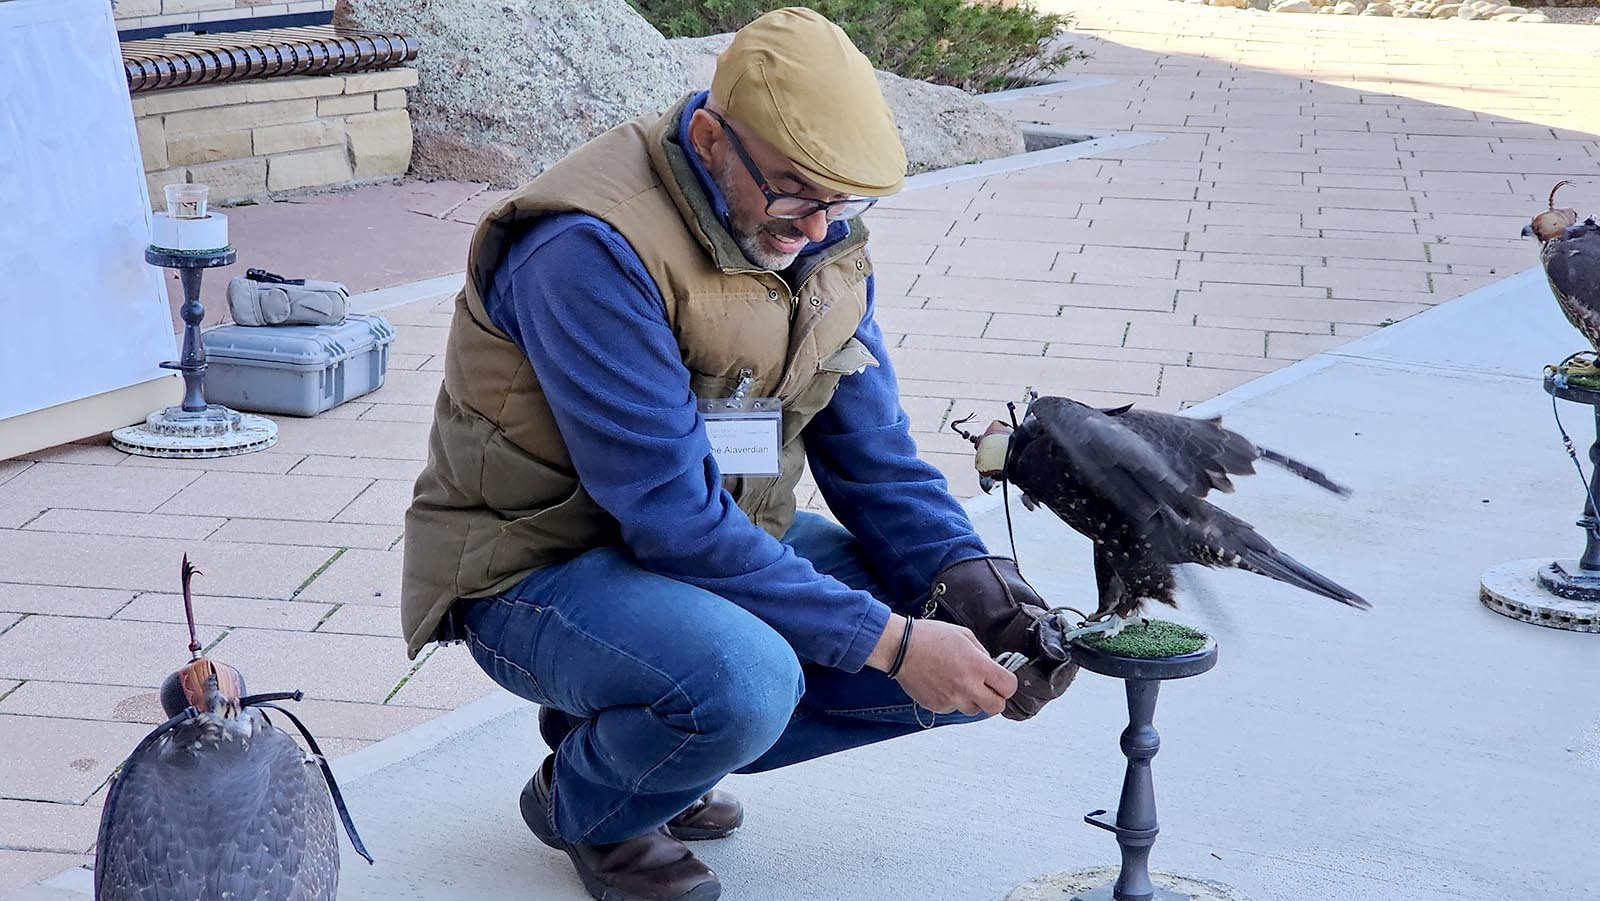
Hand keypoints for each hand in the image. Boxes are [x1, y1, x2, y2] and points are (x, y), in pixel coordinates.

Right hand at [928, 556, 1078, 720]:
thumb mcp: (964, 635)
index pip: (1009, 687)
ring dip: (972, 699)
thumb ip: (982, 654)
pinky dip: (952, 700)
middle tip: (987, 687)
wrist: (900, 648)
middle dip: (996, 698)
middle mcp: (966, 686)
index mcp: (977, 666)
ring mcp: (951, 699)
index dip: (1008, 684)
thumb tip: (992, 668)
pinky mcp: (937, 706)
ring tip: (959, 682)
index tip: (1002, 679)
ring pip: (974, 710)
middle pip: (996, 707)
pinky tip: (942, 683)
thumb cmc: (931, 637)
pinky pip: (953, 708)